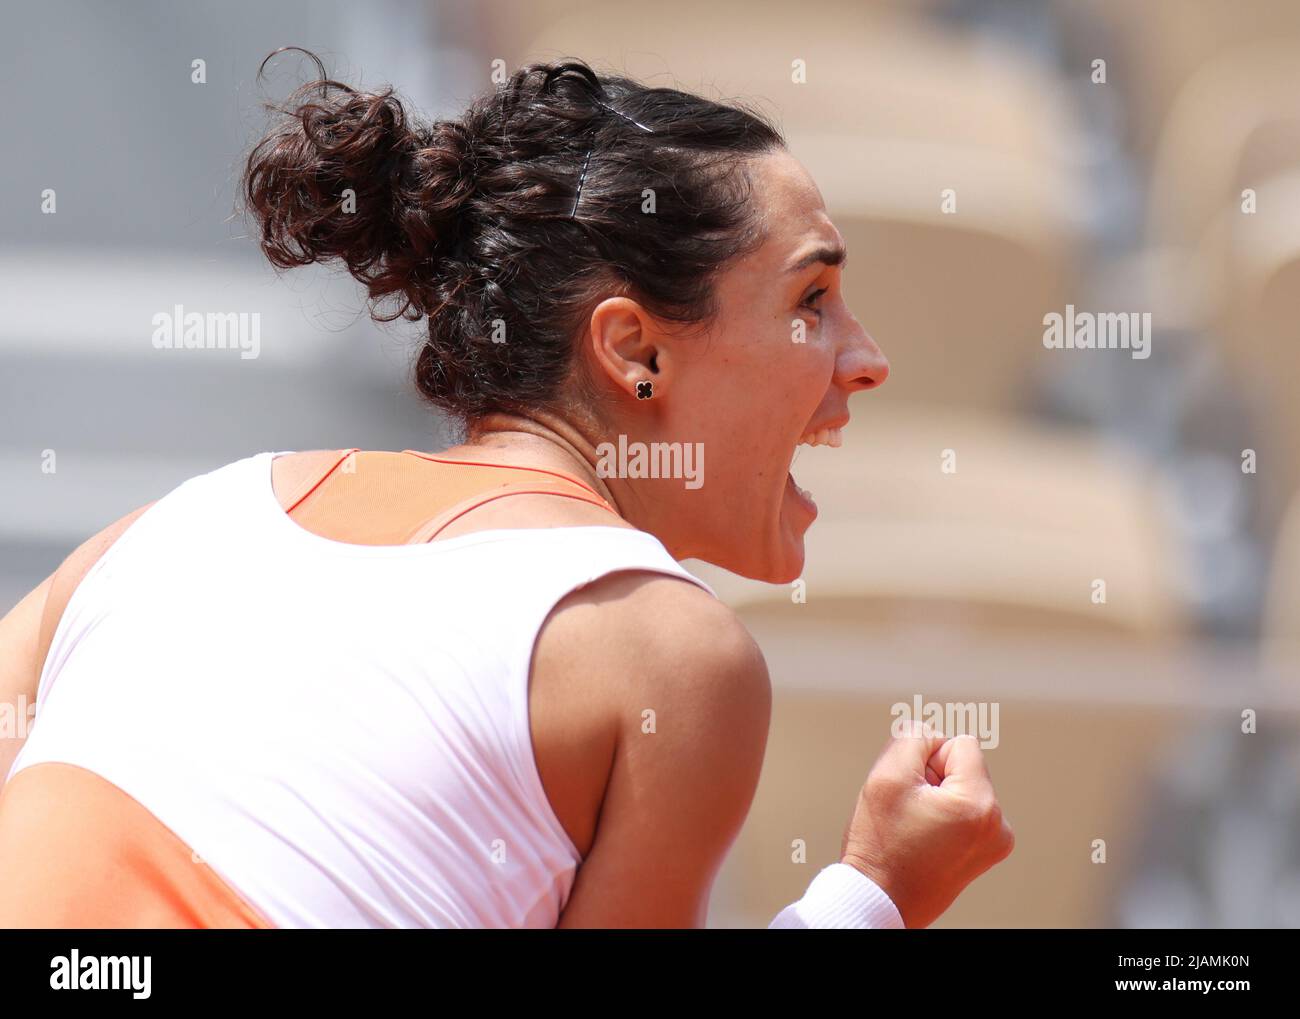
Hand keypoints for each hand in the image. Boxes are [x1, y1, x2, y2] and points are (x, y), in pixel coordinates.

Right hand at [839, 721, 1014, 927]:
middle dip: (934, 779)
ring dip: (937, 798)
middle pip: (964, 767)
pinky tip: (924, 838)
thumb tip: (931, 734)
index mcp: (980, 805)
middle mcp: (998, 825)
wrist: (880, 900)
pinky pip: (966, 812)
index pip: (960, 744)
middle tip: (909, 811)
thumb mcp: (887, 775)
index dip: (927, 758)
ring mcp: (995, 843)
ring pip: (963, 788)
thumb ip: (913, 737)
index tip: (912, 789)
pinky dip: (945, 817)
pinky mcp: (986, 854)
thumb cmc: (880, 844)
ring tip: (915, 827)